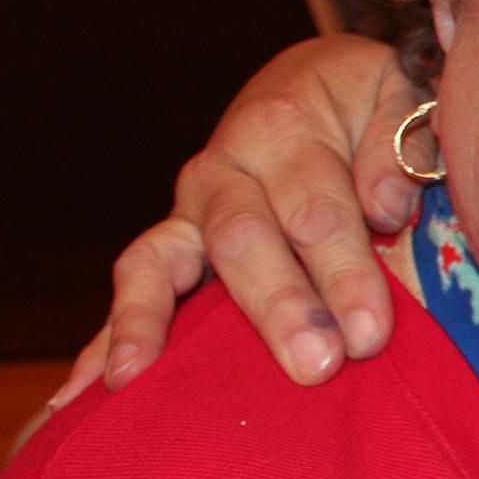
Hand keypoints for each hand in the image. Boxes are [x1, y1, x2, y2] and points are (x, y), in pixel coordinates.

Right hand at [50, 35, 429, 407]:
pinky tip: (80, 393)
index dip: (345, 272)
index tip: (372, 332)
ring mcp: (186, 213)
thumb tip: (384, 207)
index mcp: (281, 127)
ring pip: (159, 264)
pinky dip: (102, 339)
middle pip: (244, 242)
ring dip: (154, 324)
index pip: (317, 211)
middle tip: (317, 366)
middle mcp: (221, 171)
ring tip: (138, 380)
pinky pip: (130, 291)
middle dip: (279, 307)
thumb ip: (397, 141)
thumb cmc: (363, 100)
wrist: (307, 85)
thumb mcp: (396, 92)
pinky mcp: (168, 246)